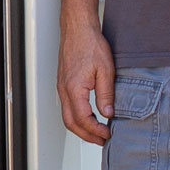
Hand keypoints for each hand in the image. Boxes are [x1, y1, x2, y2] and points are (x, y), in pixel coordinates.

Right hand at [58, 21, 114, 145]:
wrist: (78, 29)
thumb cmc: (90, 44)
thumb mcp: (106, 70)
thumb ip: (106, 94)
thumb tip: (108, 114)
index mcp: (74, 89)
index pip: (84, 119)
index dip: (96, 130)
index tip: (108, 134)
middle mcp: (64, 90)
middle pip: (71, 123)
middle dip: (86, 135)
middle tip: (102, 140)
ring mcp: (62, 87)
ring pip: (67, 116)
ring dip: (81, 128)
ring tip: (97, 132)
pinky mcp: (63, 84)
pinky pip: (67, 107)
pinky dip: (77, 117)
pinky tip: (90, 116)